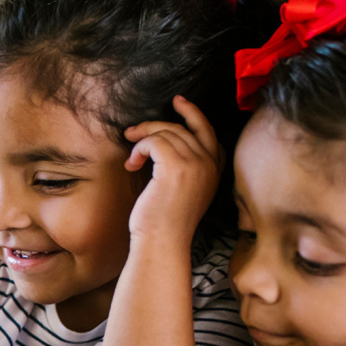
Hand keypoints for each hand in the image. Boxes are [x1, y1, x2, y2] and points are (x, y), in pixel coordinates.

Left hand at [124, 97, 221, 242]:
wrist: (162, 242)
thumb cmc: (165, 224)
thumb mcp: (184, 193)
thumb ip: (186, 170)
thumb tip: (164, 145)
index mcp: (214, 172)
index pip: (209, 134)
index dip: (194, 116)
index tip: (179, 103)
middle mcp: (208, 165)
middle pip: (185, 128)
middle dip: (157, 124)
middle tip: (135, 130)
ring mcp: (195, 164)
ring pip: (167, 132)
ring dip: (143, 140)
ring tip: (131, 158)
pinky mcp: (176, 166)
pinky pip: (155, 141)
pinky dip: (139, 148)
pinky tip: (132, 165)